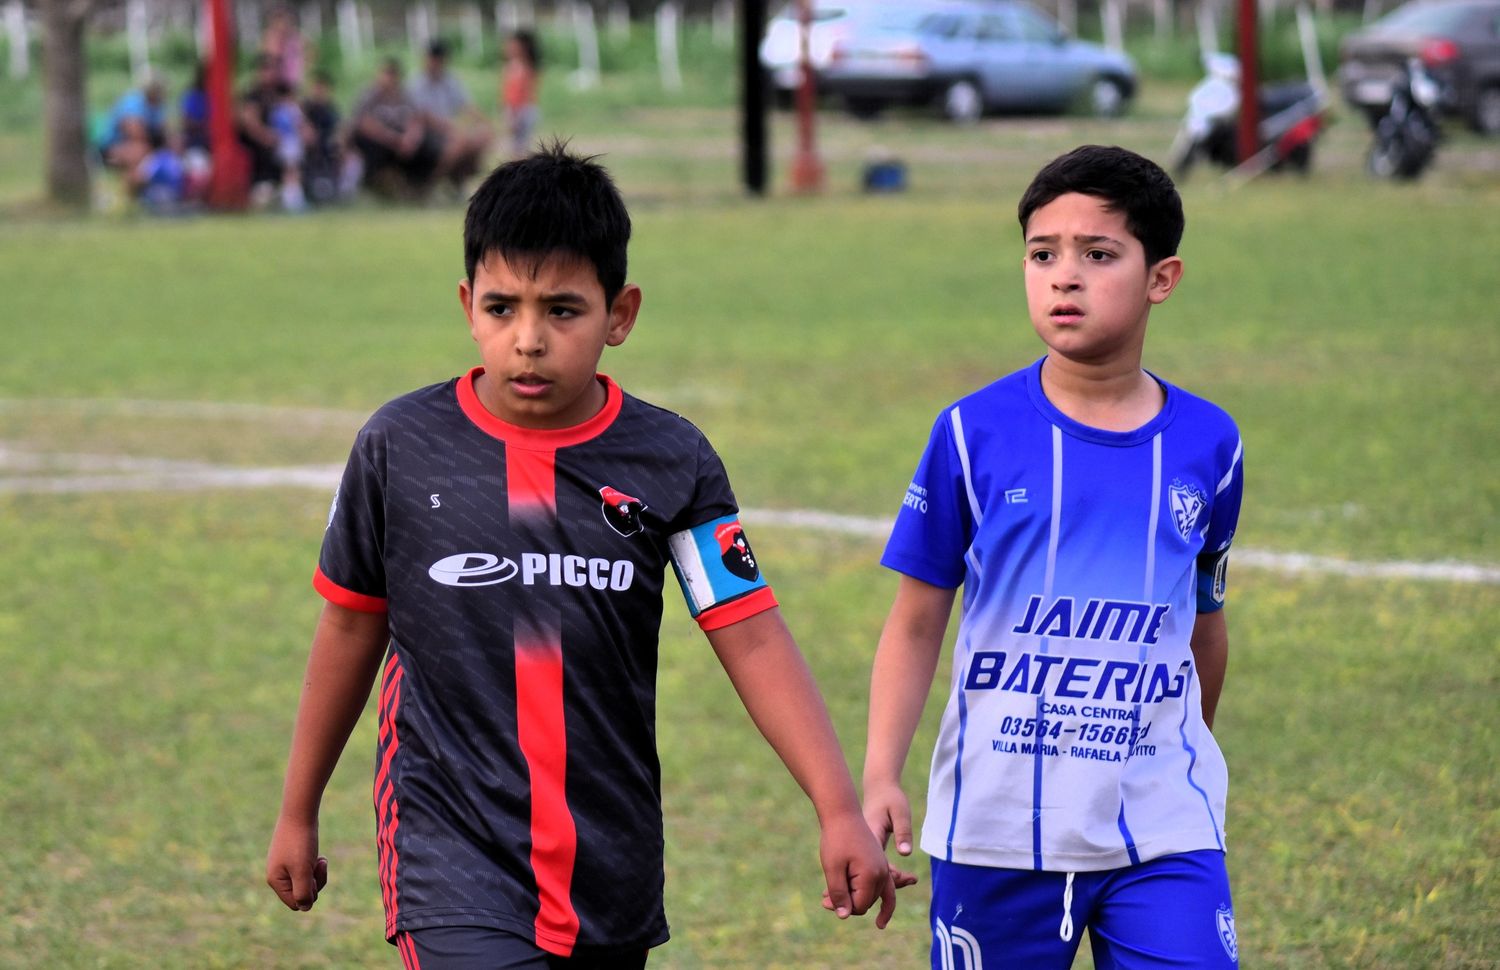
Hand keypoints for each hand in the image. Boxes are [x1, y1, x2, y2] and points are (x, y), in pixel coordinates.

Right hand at [266, 815, 328, 911]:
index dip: (309, 895)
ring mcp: (285, 866)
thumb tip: (304, 908)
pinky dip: (315, 865)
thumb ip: (303, 892)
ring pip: (306, 882)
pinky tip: (319, 856)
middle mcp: (278, 875)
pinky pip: (307, 870)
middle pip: (302, 894)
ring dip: (317, 874)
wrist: (300, 813)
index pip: (295, 903)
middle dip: (315, 883)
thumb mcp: (302, 870)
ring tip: (321, 860)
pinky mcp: (293, 857)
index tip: (313, 877)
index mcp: (275, 881)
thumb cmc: (300, 843)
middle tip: (319, 865)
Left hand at [817, 811, 899, 928]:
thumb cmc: (836, 839)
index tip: (824, 899)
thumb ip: (839, 894)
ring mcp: (883, 868)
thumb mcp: (832, 868)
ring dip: (853, 897)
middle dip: (847, 902)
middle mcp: (882, 874)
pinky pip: (881, 886)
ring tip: (827, 899)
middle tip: (822, 899)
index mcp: (872, 876)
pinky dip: (871, 896)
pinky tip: (871, 909)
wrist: (843, 812)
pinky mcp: (879, 863)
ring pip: (871, 895)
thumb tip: (844, 916)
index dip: (842, 907)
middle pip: (866, 902)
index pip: (859, 906)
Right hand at [864, 780, 919, 889]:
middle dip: (892, 883)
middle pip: (873, 874)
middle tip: (912, 879)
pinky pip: (877, 866)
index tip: (907, 878)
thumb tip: (906, 853)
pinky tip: (904, 875)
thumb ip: (903, 832)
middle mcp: (865, 846)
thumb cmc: (890, 797)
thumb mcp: (900, 811)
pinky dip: (890, 873)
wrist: (878, 788)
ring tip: (912, 879)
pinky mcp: (870, 848)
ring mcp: (866, 848)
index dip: (891, 878)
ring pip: (875, 872)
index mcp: (871, 837)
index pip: (877, 866)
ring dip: (892, 880)